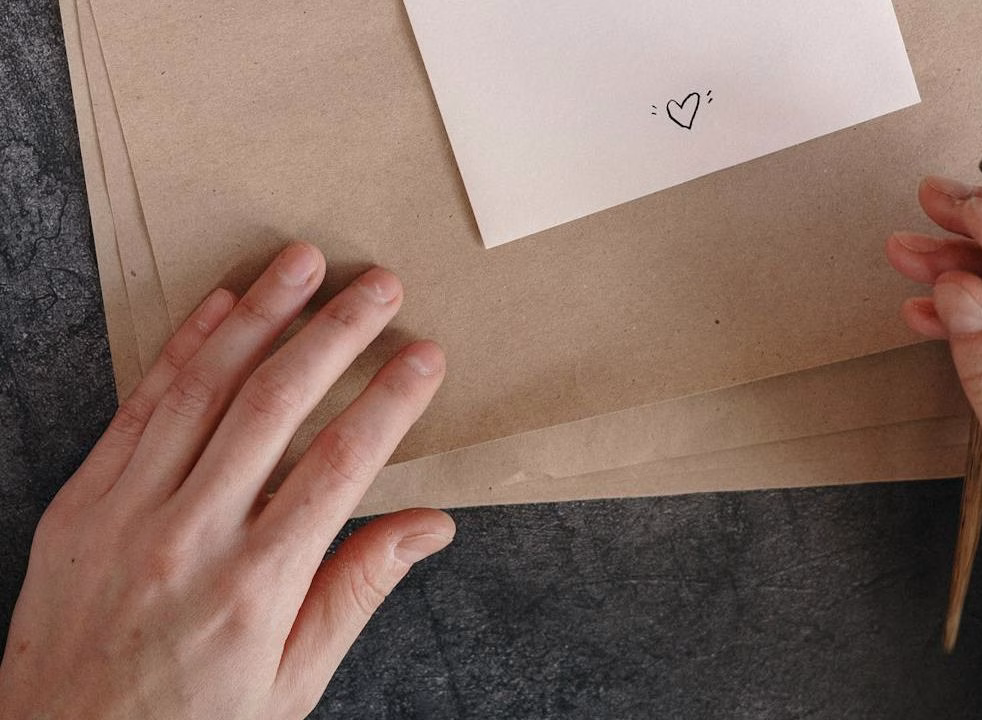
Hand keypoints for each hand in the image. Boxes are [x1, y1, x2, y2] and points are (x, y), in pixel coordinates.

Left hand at [0, 244, 453, 718]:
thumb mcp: (291, 683)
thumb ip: (356, 592)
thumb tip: (428, 526)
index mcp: (255, 587)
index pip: (341, 466)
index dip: (390, 402)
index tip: (425, 357)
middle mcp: (189, 537)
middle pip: (276, 406)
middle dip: (336, 334)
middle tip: (379, 285)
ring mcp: (125, 514)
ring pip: (203, 388)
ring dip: (260, 316)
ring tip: (303, 263)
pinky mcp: (78, 504)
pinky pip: (137, 407)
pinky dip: (180, 349)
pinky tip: (219, 306)